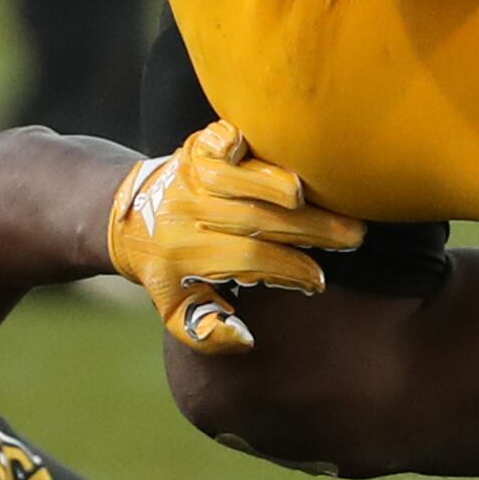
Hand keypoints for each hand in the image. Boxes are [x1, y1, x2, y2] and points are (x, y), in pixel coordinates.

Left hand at [106, 121, 363, 355]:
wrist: (125, 220)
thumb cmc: (166, 271)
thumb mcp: (175, 311)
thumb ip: (207, 331)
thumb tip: (246, 339)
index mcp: (185, 254)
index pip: (251, 259)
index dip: (291, 270)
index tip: (318, 281)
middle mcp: (187, 212)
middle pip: (258, 219)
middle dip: (312, 228)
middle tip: (353, 238)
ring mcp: (191, 176)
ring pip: (243, 178)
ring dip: (287, 187)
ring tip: (334, 198)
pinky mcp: (196, 147)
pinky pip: (226, 140)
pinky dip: (255, 145)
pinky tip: (290, 152)